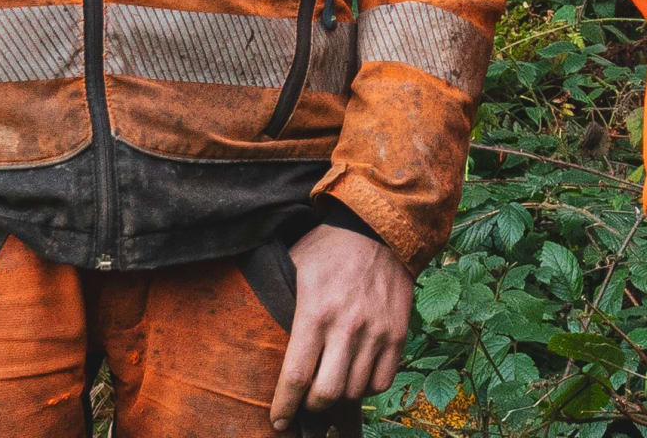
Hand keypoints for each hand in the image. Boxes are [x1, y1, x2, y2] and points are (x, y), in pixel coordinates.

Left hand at [269, 222, 412, 424]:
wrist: (379, 229)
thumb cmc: (328, 250)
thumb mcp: (291, 269)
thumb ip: (277, 305)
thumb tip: (248, 333)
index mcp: (315, 313)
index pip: (295, 376)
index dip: (283, 407)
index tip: (277, 422)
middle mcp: (348, 327)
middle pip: (326, 393)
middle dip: (310, 406)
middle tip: (303, 401)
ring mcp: (377, 332)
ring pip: (354, 391)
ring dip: (337, 397)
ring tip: (328, 386)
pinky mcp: (398, 333)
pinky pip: (382, 381)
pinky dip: (366, 388)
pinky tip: (354, 376)